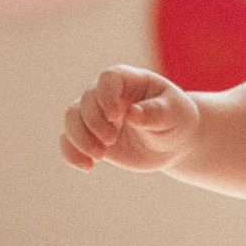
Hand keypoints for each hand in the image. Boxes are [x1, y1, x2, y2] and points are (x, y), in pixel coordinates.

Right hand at [61, 65, 200, 172]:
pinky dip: (71, 153)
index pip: (108, 79)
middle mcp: (106, 94)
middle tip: (110, 141)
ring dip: (80, 139)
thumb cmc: (176, 120)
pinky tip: (87, 167)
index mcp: (129, 80)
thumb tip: (132, 113)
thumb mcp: (175, 114)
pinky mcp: (90, 136)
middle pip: (86, 101)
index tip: (116, 116)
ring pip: (72, 119)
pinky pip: (69, 141)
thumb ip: (156, 112)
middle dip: (94, 123)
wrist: (172, 142)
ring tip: (99, 156)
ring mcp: (96, 115)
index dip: (106, 95)